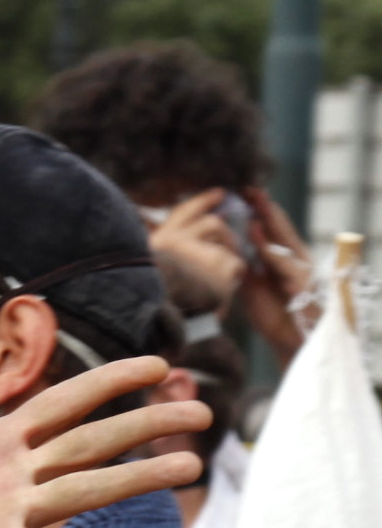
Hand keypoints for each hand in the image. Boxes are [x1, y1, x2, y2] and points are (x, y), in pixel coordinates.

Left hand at [0, 342, 205, 527]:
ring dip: (137, 479)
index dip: (107, 383)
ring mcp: (11, 517)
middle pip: (91, 443)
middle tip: (201, 414)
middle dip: (143, 426)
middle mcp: (15, 478)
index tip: (156, 364)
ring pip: (85, 490)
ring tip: (190, 467)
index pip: (64, 404)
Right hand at [145, 189, 248, 315]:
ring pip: (227, 246)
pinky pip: (236, 265)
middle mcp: (178, 242)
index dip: (203, 201)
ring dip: (226, 260)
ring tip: (217, 280)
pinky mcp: (219, 270)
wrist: (155, 324)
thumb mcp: (147, 271)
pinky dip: (232, 277)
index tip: (220, 193)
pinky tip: (222, 290)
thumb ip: (166, 252)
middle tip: (229, 245)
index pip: (185, 212)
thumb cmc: (153, 302)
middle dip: (224, 235)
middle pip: (212, 224)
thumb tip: (188, 236)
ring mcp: (200, 254)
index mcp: (158, 242)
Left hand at [240, 187, 314, 360]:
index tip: (243, 193)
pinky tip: (260, 242)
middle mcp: (294, 257)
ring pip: (284, 240)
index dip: (258, 211)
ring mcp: (301, 268)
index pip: (270, 229)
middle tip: (251, 188)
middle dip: (265, 207)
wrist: (290, 339)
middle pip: (279, 227)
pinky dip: (273, 253)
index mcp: (282, 257)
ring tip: (258, 203)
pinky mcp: (303, 283)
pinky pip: (286, 265)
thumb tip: (225, 253)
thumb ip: (243, 268)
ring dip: (271, 221)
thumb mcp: (252, 287)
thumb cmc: (273, 312)